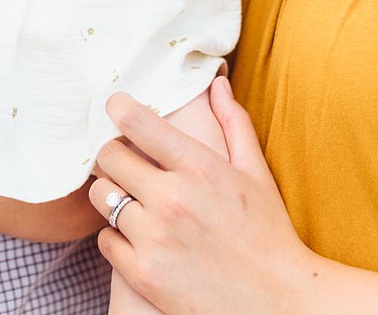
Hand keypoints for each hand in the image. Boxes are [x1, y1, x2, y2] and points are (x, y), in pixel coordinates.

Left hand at [87, 78, 313, 314]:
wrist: (276, 302)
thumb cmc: (268, 234)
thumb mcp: (256, 174)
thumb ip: (233, 123)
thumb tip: (216, 84)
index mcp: (200, 168)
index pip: (137, 122)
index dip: (119, 107)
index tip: (115, 106)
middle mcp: (172, 199)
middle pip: (108, 157)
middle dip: (114, 154)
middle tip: (125, 161)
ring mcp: (154, 238)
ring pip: (100, 197)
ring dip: (111, 194)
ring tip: (131, 199)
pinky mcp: (142, 273)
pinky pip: (104, 239)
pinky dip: (116, 236)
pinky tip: (138, 236)